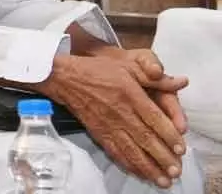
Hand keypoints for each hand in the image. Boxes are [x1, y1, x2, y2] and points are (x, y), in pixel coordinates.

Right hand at [37, 55, 184, 188]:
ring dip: (147, 167)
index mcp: (130, 95)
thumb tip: (182, 82)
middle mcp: (120, 113)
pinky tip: (139, 173)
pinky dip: (128, 164)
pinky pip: (115, 152)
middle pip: (144, 139)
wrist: (66, 78)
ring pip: (131, 150)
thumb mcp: (128, 66)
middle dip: (162, 158)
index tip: (181, 149)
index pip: (153, 119)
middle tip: (176, 172)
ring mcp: (108, 125)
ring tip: (162, 180)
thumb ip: (155, 78)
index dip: (168, 135)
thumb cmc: (99, 69)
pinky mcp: (99, 133)